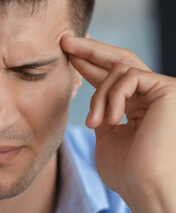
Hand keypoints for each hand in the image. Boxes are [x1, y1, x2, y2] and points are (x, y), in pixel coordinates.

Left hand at [61, 35, 175, 212]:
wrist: (145, 188)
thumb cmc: (127, 171)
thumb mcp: (106, 136)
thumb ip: (102, 113)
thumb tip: (94, 96)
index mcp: (136, 106)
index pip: (110, 76)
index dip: (87, 64)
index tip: (67, 55)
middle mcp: (150, 94)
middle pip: (118, 59)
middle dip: (89, 49)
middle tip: (64, 41)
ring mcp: (160, 90)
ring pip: (118, 70)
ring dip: (99, 95)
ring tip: (95, 122)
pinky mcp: (167, 89)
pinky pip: (129, 76)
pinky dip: (113, 96)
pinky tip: (110, 119)